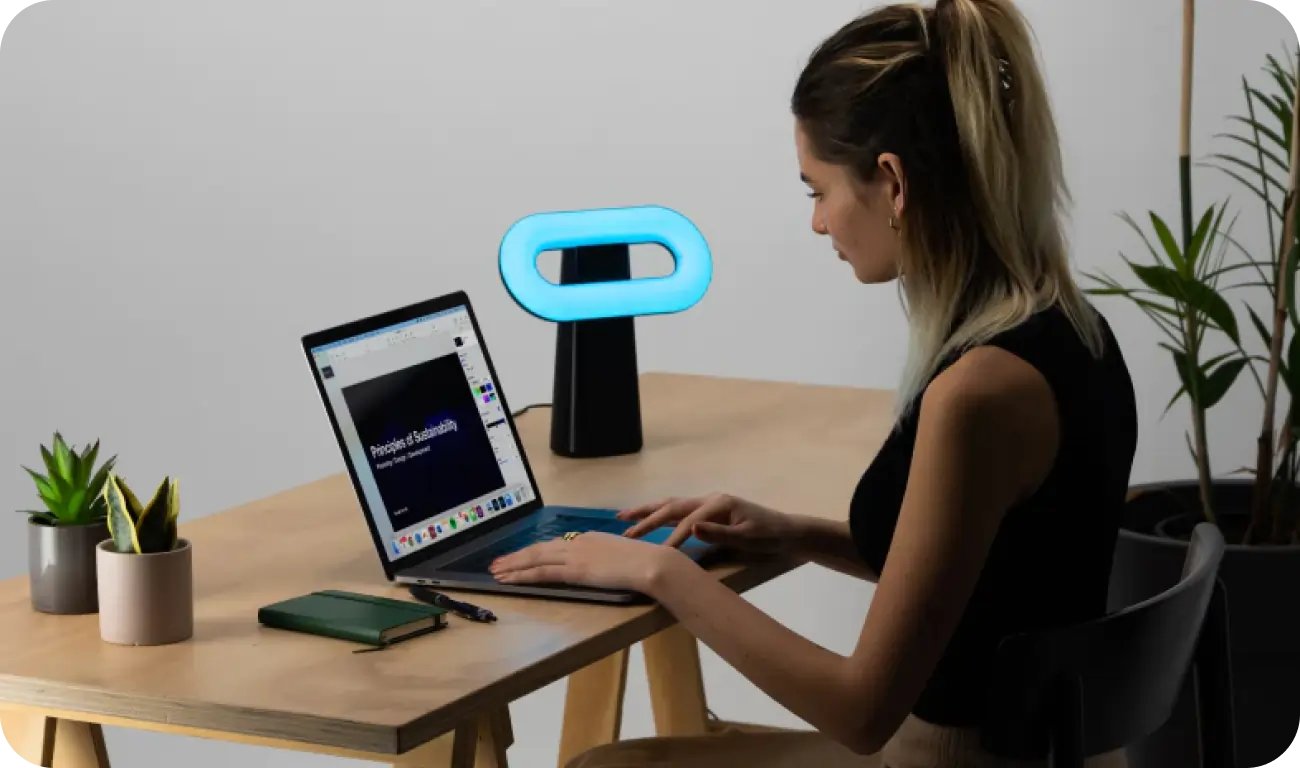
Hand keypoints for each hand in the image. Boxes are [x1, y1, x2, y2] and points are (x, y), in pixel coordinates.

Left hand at [489, 532, 683, 592]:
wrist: (650, 563)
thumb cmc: (644, 562)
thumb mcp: (621, 556)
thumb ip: (606, 558)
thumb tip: (600, 565)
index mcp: (589, 538)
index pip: (555, 545)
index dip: (535, 551)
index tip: (521, 556)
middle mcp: (577, 543)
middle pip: (540, 549)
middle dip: (517, 556)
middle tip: (497, 563)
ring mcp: (575, 555)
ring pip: (535, 558)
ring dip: (513, 565)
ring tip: (496, 571)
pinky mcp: (574, 570)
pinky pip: (541, 571)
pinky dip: (522, 575)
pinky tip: (510, 579)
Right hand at [619, 493, 797, 552]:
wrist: (787, 533)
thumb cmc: (770, 537)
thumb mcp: (749, 538)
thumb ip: (720, 534)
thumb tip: (692, 528)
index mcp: (718, 503)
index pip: (688, 522)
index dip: (672, 538)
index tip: (657, 555)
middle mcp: (710, 500)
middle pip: (671, 506)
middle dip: (646, 518)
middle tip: (623, 530)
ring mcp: (708, 506)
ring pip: (671, 507)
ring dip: (648, 512)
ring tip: (623, 518)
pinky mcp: (708, 514)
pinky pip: (678, 513)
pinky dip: (660, 516)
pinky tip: (648, 521)